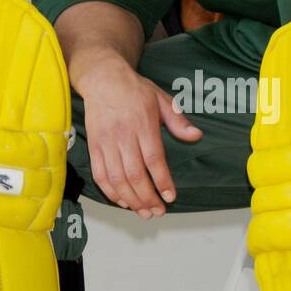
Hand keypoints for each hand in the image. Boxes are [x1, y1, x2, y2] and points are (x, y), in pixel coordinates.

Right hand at [74, 57, 201, 218]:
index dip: (162, 181)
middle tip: (158, 211)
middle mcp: (123, 135)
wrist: (103, 78)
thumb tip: (196, 135)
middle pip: (134, 174)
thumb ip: (178, 120)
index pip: (153, 159)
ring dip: (131, 199)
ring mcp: (106, 142)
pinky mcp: (94, 146)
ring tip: (144, 212)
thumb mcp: (161, 99)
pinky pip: (100, 174)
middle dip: (147, 197)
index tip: (170, 196)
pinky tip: (123, 201)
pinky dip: (111, 191)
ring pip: (117, 178)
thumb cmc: (134, 90)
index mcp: (142, 124)